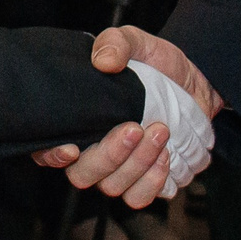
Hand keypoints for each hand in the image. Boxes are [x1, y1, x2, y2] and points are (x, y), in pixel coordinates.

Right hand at [33, 26, 223, 206]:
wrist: (195, 82)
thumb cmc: (156, 65)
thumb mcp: (136, 42)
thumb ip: (115, 43)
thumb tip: (104, 61)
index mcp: (78, 122)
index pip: (46, 150)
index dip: (51, 156)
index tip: (72, 147)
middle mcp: (93, 153)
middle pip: (82, 175)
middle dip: (109, 155)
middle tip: (135, 127)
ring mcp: (119, 171)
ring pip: (114, 186)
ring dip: (138, 163)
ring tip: (160, 130)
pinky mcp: (146, 181)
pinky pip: (139, 197)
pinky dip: (152, 180)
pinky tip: (165, 155)